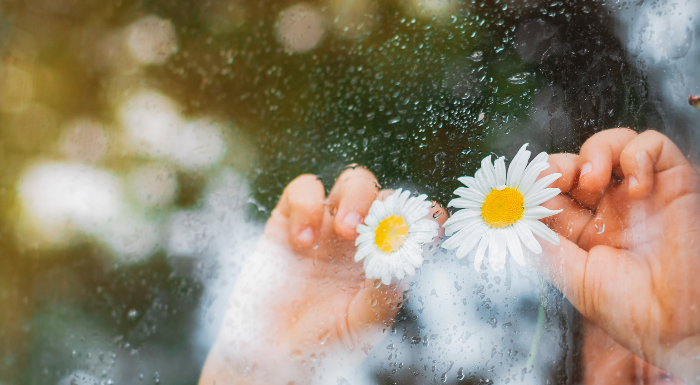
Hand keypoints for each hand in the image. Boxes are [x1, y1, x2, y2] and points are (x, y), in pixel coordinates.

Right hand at [198, 167, 445, 384]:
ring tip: (344, 230)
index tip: (430, 224)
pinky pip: (304, 190)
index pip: (414, 223)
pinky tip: (302, 242)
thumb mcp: (362, 322)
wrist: (270, 352)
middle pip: (385, 196)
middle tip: (377, 226)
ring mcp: (326, 224)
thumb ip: (385, 291)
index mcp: (385, 258)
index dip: (426, 216)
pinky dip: (306, 206)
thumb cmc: (322, 340)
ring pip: (353, 182)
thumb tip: (403, 259)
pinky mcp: (289, 219)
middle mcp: (360, 237)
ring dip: (355, 197)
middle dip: (387, 203)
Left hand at [537, 128, 699, 382]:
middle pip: (578, 163)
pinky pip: (654, 145)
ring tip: (593, 179)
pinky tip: (636, 185)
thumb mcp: (576, 280)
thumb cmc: (633, 313)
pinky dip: (639, 153)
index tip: (529, 188)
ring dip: (597, 152)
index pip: (554, 190)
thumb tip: (514, 219)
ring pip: (613, 146)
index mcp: (584, 230)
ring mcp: (641, 195)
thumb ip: (546, 246)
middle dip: (562, 165)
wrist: (680, 326)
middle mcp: (611, 208)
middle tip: (558, 179)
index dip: (539, 183)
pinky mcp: (676, 184)